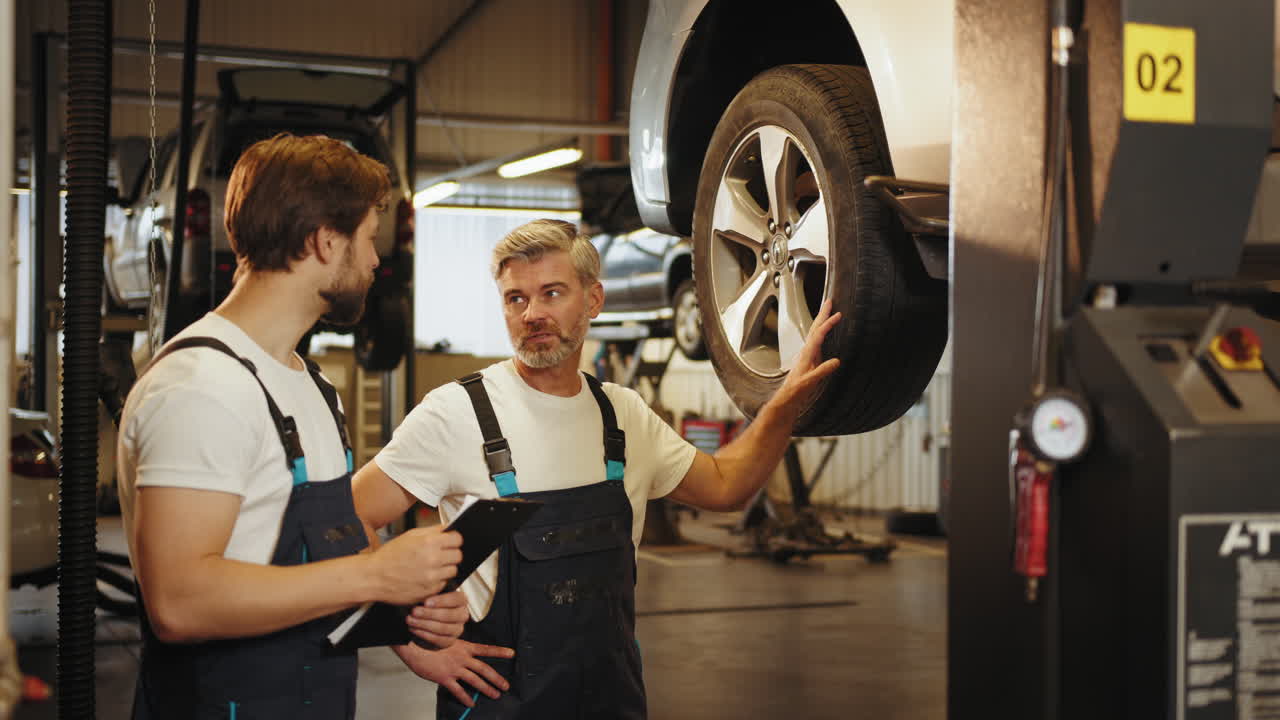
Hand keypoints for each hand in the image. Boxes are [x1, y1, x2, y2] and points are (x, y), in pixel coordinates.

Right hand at [368, 525, 461, 604]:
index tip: (450, 542)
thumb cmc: (389, 556)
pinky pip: (443, 584)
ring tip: (431, 567)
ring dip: (445, 568)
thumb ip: (432, 531)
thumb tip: (448, 528)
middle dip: (451, 554)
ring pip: (453, 570)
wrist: (374, 577)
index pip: (458, 539)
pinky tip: (425, 577)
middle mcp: (433, 559)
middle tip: (440, 555)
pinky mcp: (430, 591)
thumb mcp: (410, 535)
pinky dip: (437, 581)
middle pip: (458, 555)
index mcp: (429, 542)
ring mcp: (432, 577)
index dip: (454, 540)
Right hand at [392, 639, 514, 705]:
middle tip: (506, 686)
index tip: (512, 653)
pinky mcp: (445, 678)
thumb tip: (465, 654)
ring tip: (495, 695)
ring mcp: (454, 668)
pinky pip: (458, 690)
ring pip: (475, 680)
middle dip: (497, 678)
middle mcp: (462, 657)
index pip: (486, 649)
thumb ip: (458, 648)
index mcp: (464, 646)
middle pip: (484, 669)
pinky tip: (471, 703)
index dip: (499, 651)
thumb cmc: (429, 642)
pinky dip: (466, 698)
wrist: (414, 646)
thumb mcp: (447, 639)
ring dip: (487, 689)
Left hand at [405, 590, 468, 648]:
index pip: (457, 599)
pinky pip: (438, 639)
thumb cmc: (426, 603)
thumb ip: (430, 591)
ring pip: (443, 628)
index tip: (426, 602)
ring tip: (410, 620)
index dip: (442, 601)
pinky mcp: (449, 641)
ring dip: (424, 624)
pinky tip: (413, 629)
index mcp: (461, 600)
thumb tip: (423, 588)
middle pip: (450, 615)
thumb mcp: (429, 594)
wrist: (420, 620)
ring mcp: (457, 629)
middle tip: (414, 611)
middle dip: (430, 614)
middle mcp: (462, 615)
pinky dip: (424, 634)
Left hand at [773, 298, 841, 414]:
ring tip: (828, 310)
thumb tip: (837, 361)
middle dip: (822, 314)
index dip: (828, 324)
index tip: (838, 315)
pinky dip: (821, 331)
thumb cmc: (797, 390)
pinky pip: (816, 339)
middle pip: (815, 327)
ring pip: (815, 332)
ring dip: (821, 320)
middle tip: (829, 301)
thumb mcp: (810, 382)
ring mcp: (807, 353)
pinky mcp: (809, 358)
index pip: (819, 334)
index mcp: (807, 353)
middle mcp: (806, 350)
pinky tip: (825, 332)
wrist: (788, 397)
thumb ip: (822, 371)